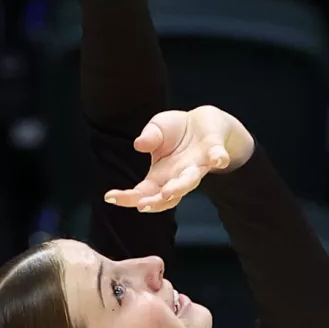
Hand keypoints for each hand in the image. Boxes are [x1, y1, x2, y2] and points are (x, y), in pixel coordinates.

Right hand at [104, 106, 255, 212]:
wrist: (205, 122)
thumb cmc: (176, 130)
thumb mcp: (157, 128)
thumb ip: (149, 137)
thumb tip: (139, 144)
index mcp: (160, 175)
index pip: (142, 192)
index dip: (127, 197)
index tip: (110, 197)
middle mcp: (179, 176)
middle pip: (166, 196)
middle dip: (155, 202)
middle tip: (142, 205)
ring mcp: (198, 166)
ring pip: (190, 181)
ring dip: (180, 186)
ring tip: (169, 191)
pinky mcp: (215, 151)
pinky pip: (217, 157)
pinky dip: (218, 158)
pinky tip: (217, 159)